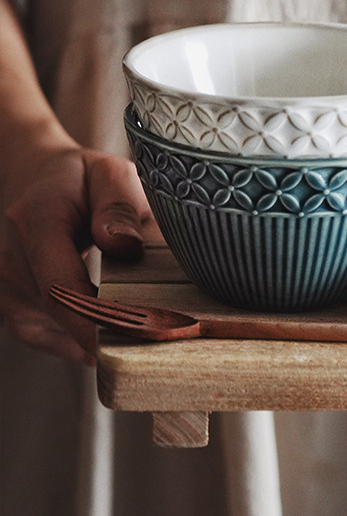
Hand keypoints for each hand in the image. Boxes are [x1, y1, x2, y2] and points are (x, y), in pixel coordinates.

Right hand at [0, 147, 150, 364]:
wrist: (37, 177)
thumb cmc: (82, 178)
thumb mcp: (109, 174)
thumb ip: (119, 206)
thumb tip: (125, 246)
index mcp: (35, 223)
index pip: (61, 285)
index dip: (98, 318)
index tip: (141, 334)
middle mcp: (11, 259)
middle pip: (61, 312)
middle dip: (113, 330)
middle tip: (163, 339)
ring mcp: (6, 286)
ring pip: (55, 329)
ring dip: (99, 337)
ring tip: (147, 336)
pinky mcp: (13, 304)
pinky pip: (45, 335)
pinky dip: (79, 341)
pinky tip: (112, 341)